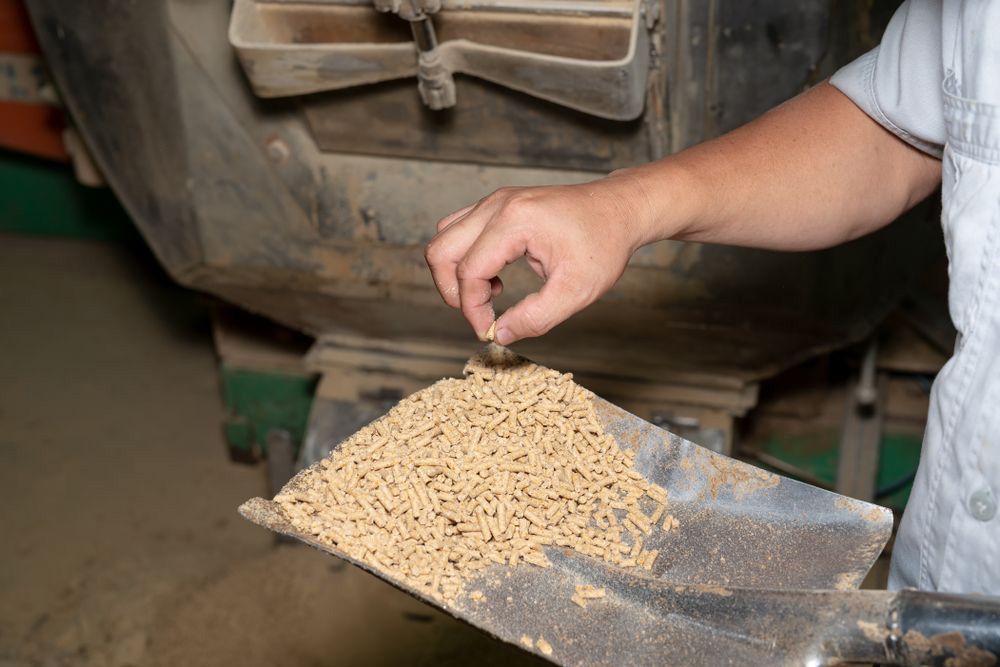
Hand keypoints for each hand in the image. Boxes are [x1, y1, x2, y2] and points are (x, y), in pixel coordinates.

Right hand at [424, 176, 652, 344]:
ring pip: (444, 238)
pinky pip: (458, 230)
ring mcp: (494, 200)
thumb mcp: (577, 291)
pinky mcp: (497, 204)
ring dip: (455, 273)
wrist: (619, 209)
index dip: (472, 309)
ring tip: (492, 292)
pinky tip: (496, 274)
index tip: (489, 330)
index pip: (468, 271)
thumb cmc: (604, 243)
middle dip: (452, 292)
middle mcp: (497, 205)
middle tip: (480, 314)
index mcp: (515, 221)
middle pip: (440, 251)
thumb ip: (536, 318)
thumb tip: (499, 335)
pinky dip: (464, 258)